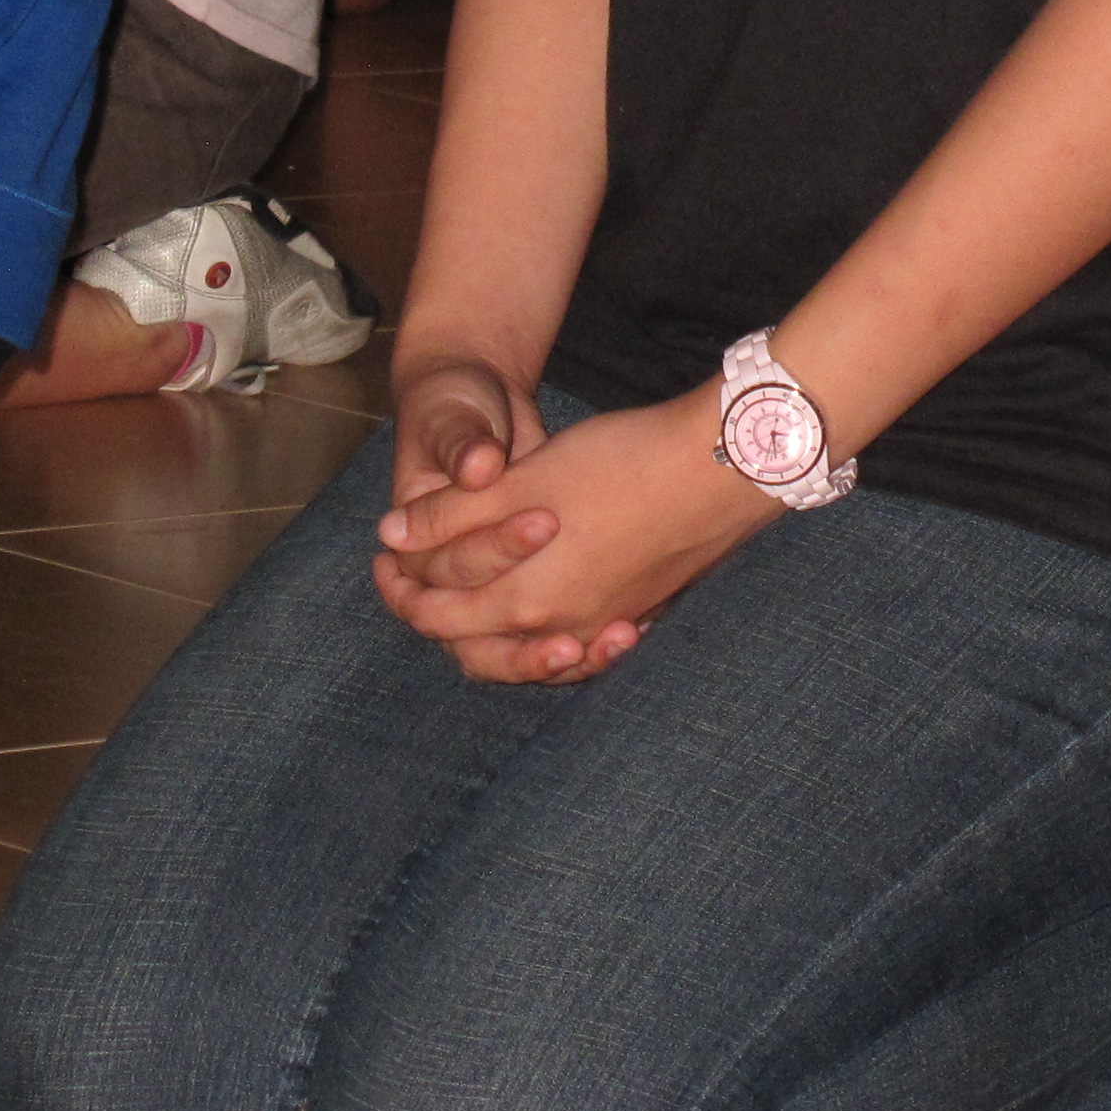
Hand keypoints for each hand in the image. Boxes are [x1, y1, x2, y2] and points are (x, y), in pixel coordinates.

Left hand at [372, 390, 771, 685]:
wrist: (724, 466)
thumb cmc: (619, 465)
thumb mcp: (519, 482)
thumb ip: (452, 517)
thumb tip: (391, 540)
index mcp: (525, 601)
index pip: (438, 614)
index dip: (402, 585)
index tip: (386, 557)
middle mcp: (565, 627)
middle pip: (480, 643)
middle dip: (438, 612)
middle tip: (411, 580)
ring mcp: (609, 622)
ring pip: (532, 645)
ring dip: (494, 628)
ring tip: (470, 595)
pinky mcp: (643, 605)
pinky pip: (580, 636)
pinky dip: (550, 628)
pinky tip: (547, 604)